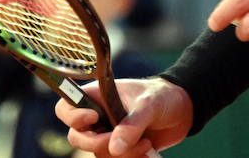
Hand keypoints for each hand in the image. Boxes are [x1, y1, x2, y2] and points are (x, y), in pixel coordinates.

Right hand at [57, 78, 190, 156]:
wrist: (182, 112)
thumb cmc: (161, 96)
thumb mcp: (148, 105)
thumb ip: (131, 124)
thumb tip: (114, 148)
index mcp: (96, 96)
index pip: (66, 108)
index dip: (73, 117)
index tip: (93, 117)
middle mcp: (96, 117)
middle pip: (77, 138)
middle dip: (98, 143)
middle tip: (119, 141)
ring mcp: (107, 134)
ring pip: (98, 154)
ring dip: (122, 154)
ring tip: (145, 143)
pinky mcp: (120, 150)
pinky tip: (147, 151)